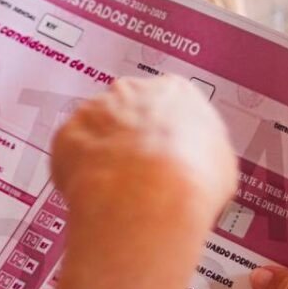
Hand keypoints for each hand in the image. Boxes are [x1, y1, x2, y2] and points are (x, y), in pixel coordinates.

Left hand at [51, 76, 238, 288]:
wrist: (151, 196)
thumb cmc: (192, 178)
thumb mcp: (220, 164)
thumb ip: (202, 152)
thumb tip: (199, 165)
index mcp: (175, 92)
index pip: (167, 103)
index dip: (164, 131)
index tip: (163, 151)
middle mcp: (132, 91)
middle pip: (126, 109)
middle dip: (128, 137)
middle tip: (136, 172)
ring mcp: (95, 110)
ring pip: (94, 130)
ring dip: (101, 153)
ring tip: (114, 189)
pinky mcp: (67, 134)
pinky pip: (70, 153)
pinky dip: (77, 172)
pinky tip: (94, 194)